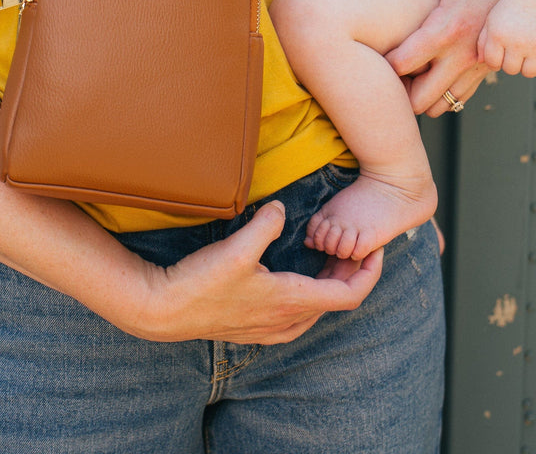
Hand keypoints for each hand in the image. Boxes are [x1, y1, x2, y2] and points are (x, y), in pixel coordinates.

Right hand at [128, 201, 382, 344]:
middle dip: (348, 272)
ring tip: (323, 260)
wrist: (165, 310)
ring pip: (315, 310)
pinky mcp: (254, 329)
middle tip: (346, 246)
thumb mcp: (237, 248)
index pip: (350, 294)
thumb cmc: (201, 282)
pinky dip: (306, 297)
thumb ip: (265, 224)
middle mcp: (286, 321)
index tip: (373, 250)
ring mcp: (270, 328)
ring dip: (327, 286)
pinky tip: (290, 282)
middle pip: (335, 301)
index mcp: (291, 301)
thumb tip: (281, 208)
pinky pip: (295, 318)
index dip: (368, 272)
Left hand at [386, 0, 518, 115]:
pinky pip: (461, 97)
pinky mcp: (486, 70)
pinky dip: (442, 94)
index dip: (381, 64)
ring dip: (422, 96)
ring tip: (409, 79)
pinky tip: (430, 77)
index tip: (375, 55)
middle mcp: (461, 55)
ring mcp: (476, 66)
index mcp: (444, 30)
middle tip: (388, 77)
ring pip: (443, 104)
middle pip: (419, 98)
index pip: (400, 65)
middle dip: (399, 92)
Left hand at [478, 0, 535, 76]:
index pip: (492, 62)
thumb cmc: (511, 6)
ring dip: (526, 66)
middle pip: (510, 69)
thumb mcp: (491, 20)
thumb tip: (481, 60)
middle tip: (514, 53)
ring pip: (528, 71)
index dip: (494, 62)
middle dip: (510, 64)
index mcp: (498, 36)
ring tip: (526, 55)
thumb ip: (483, 41)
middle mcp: (516, 42)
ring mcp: (534, 45)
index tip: (499, 57)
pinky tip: (533, 53)